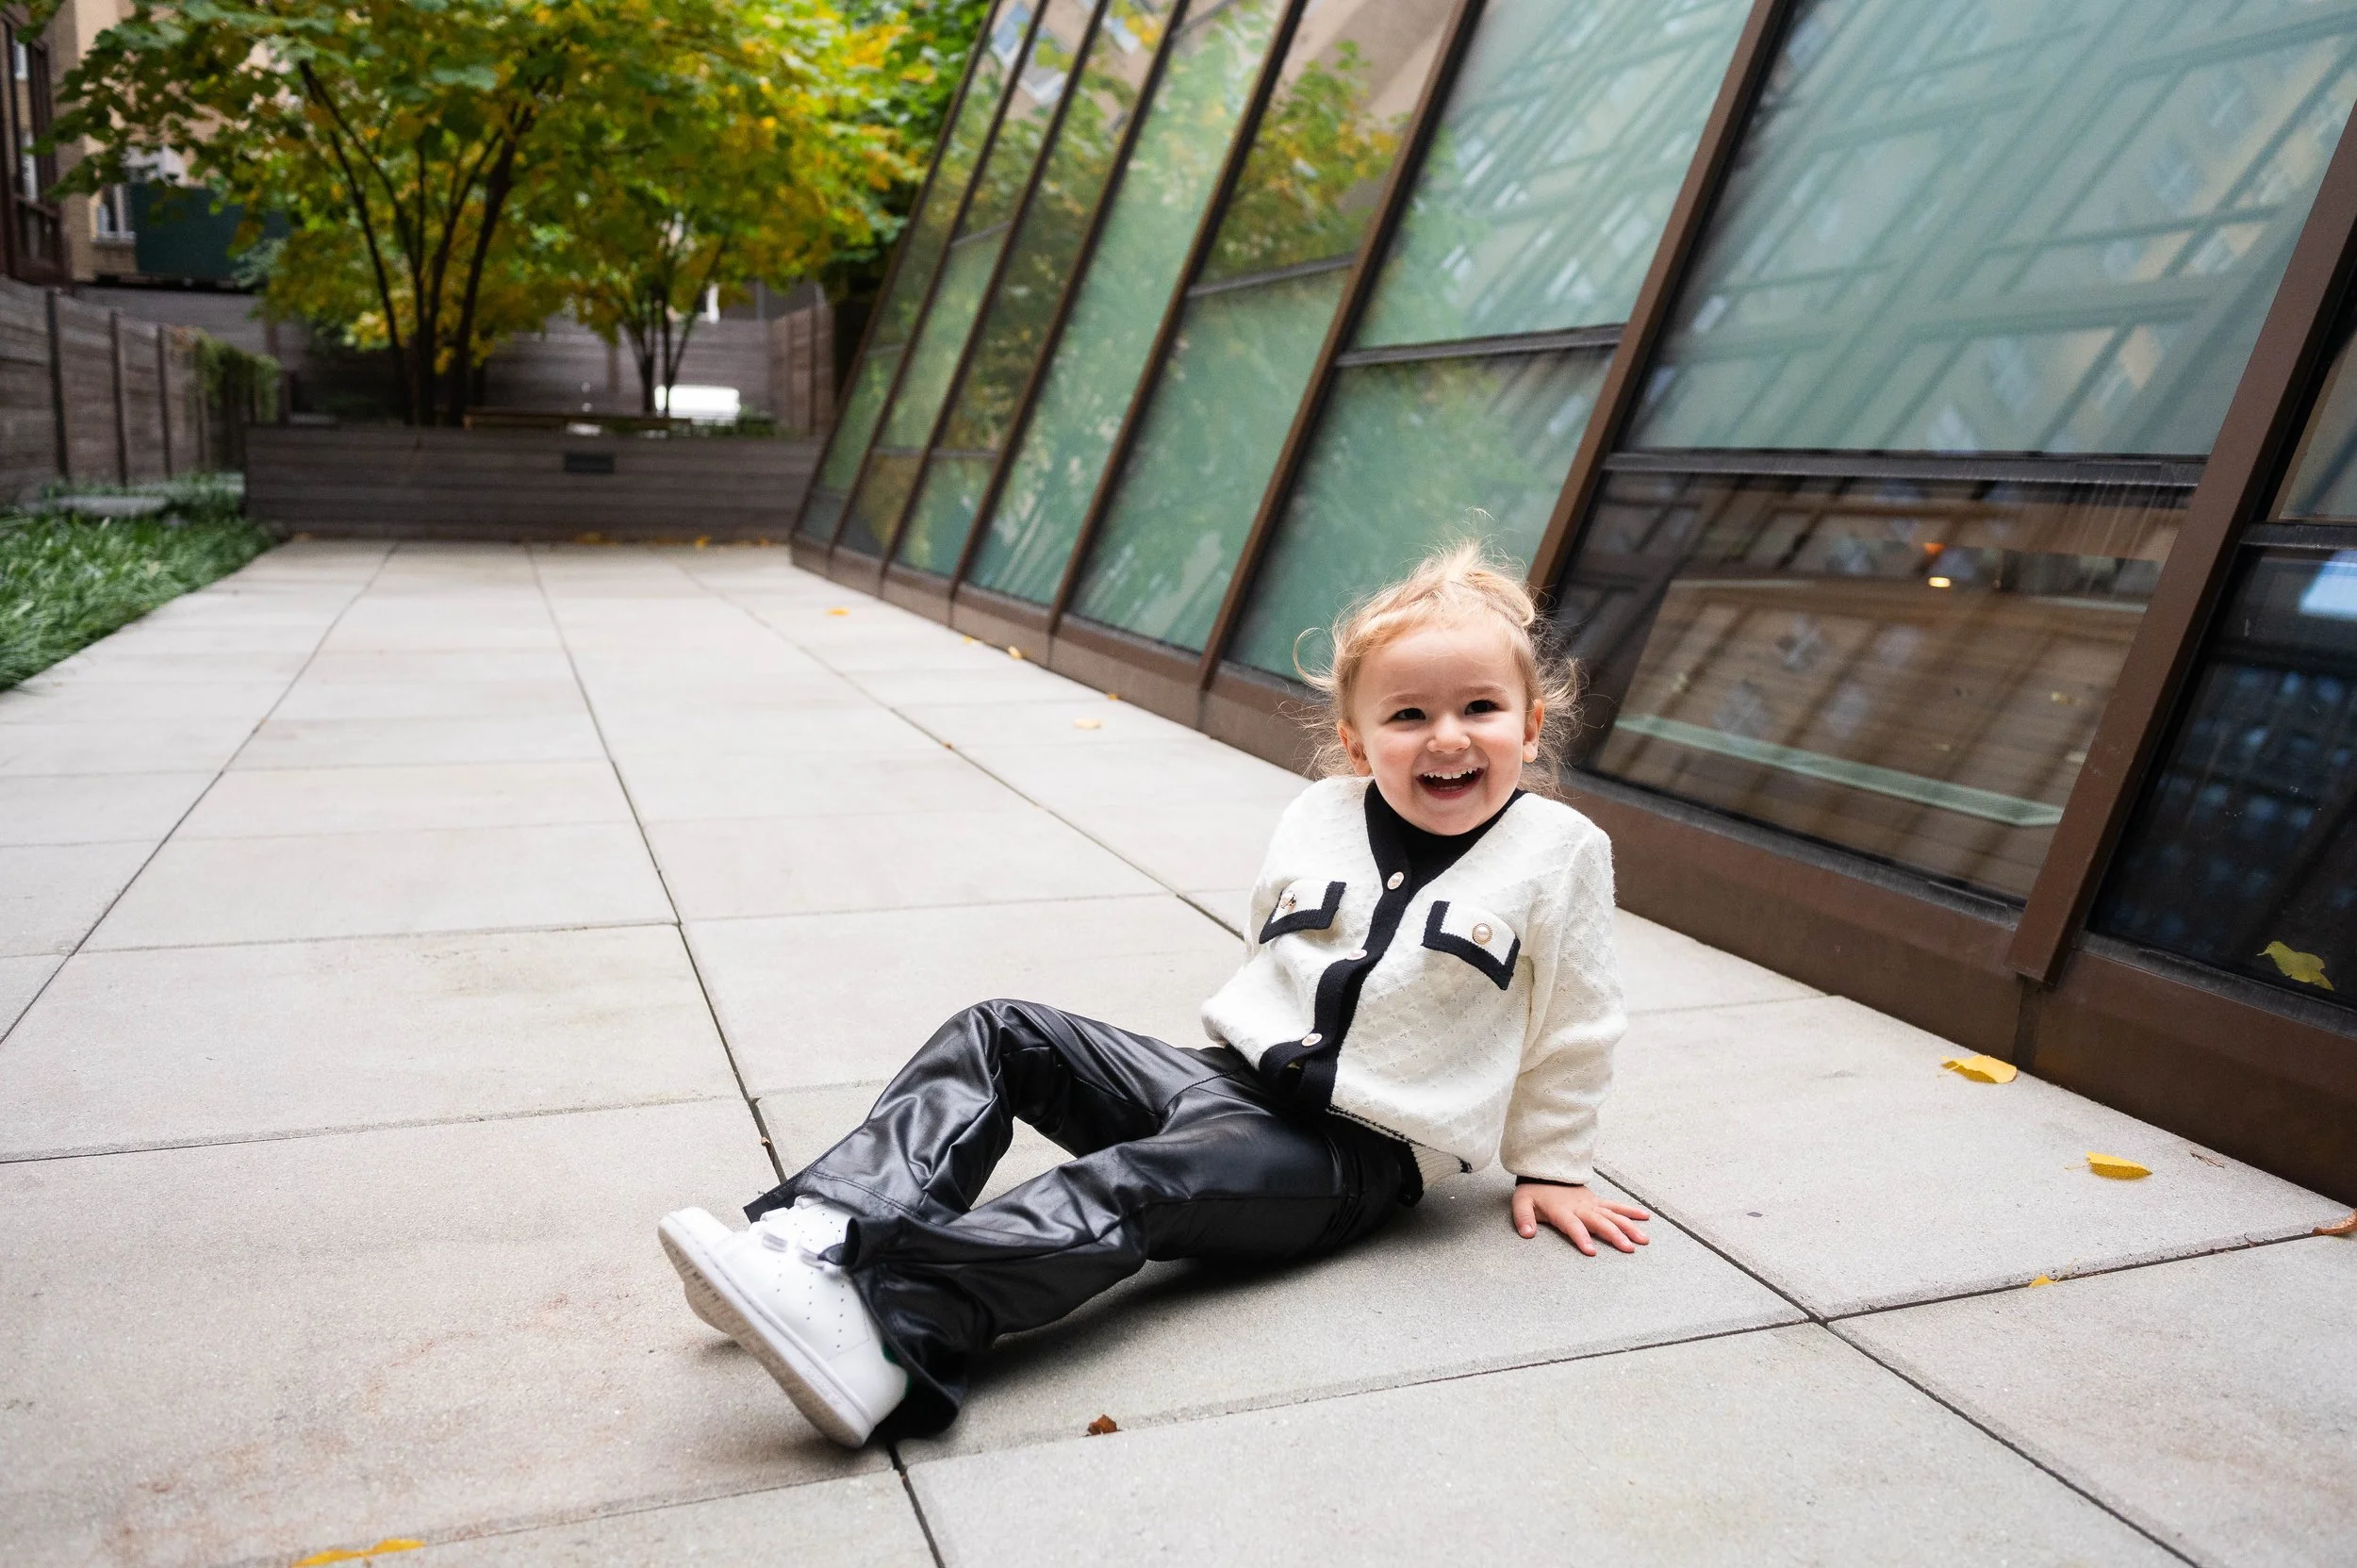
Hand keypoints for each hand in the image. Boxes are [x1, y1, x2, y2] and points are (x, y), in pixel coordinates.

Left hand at [1511, 1182, 1649, 1255]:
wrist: (1545, 1170)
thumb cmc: (1534, 1191)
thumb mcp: (1522, 1202)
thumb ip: (1523, 1218)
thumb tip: (1527, 1234)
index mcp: (1562, 1210)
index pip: (1573, 1226)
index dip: (1582, 1237)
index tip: (1592, 1251)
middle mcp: (1580, 1207)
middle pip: (1600, 1222)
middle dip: (1614, 1235)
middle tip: (1628, 1248)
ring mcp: (1591, 1204)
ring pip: (1613, 1215)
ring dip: (1629, 1227)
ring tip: (1643, 1240)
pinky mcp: (1597, 1201)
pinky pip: (1616, 1206)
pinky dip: (1631, 1211)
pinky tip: (1645, 1217)